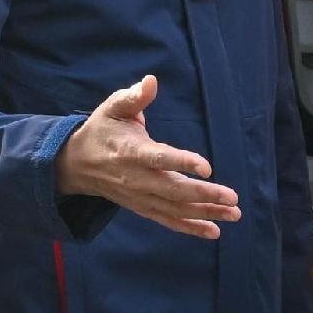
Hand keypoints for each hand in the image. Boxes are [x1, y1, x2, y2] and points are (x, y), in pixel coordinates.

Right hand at [53, 76, 239, 238]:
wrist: (77, 164)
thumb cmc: (102, 130)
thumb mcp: (112, 108)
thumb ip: (134, 97)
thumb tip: (151, 81)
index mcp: (131, 152)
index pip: (159, 159)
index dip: (183, 163)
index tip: (207, 167)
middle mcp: (136, 179)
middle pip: (173, 190)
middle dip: (205, 195)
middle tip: (233, 196)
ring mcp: (140, 197)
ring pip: (175, 209)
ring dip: (205, 213)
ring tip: (234, 213)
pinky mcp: (142, 207)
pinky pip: (168, 220)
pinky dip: (191, 227)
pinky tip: (214, 230)